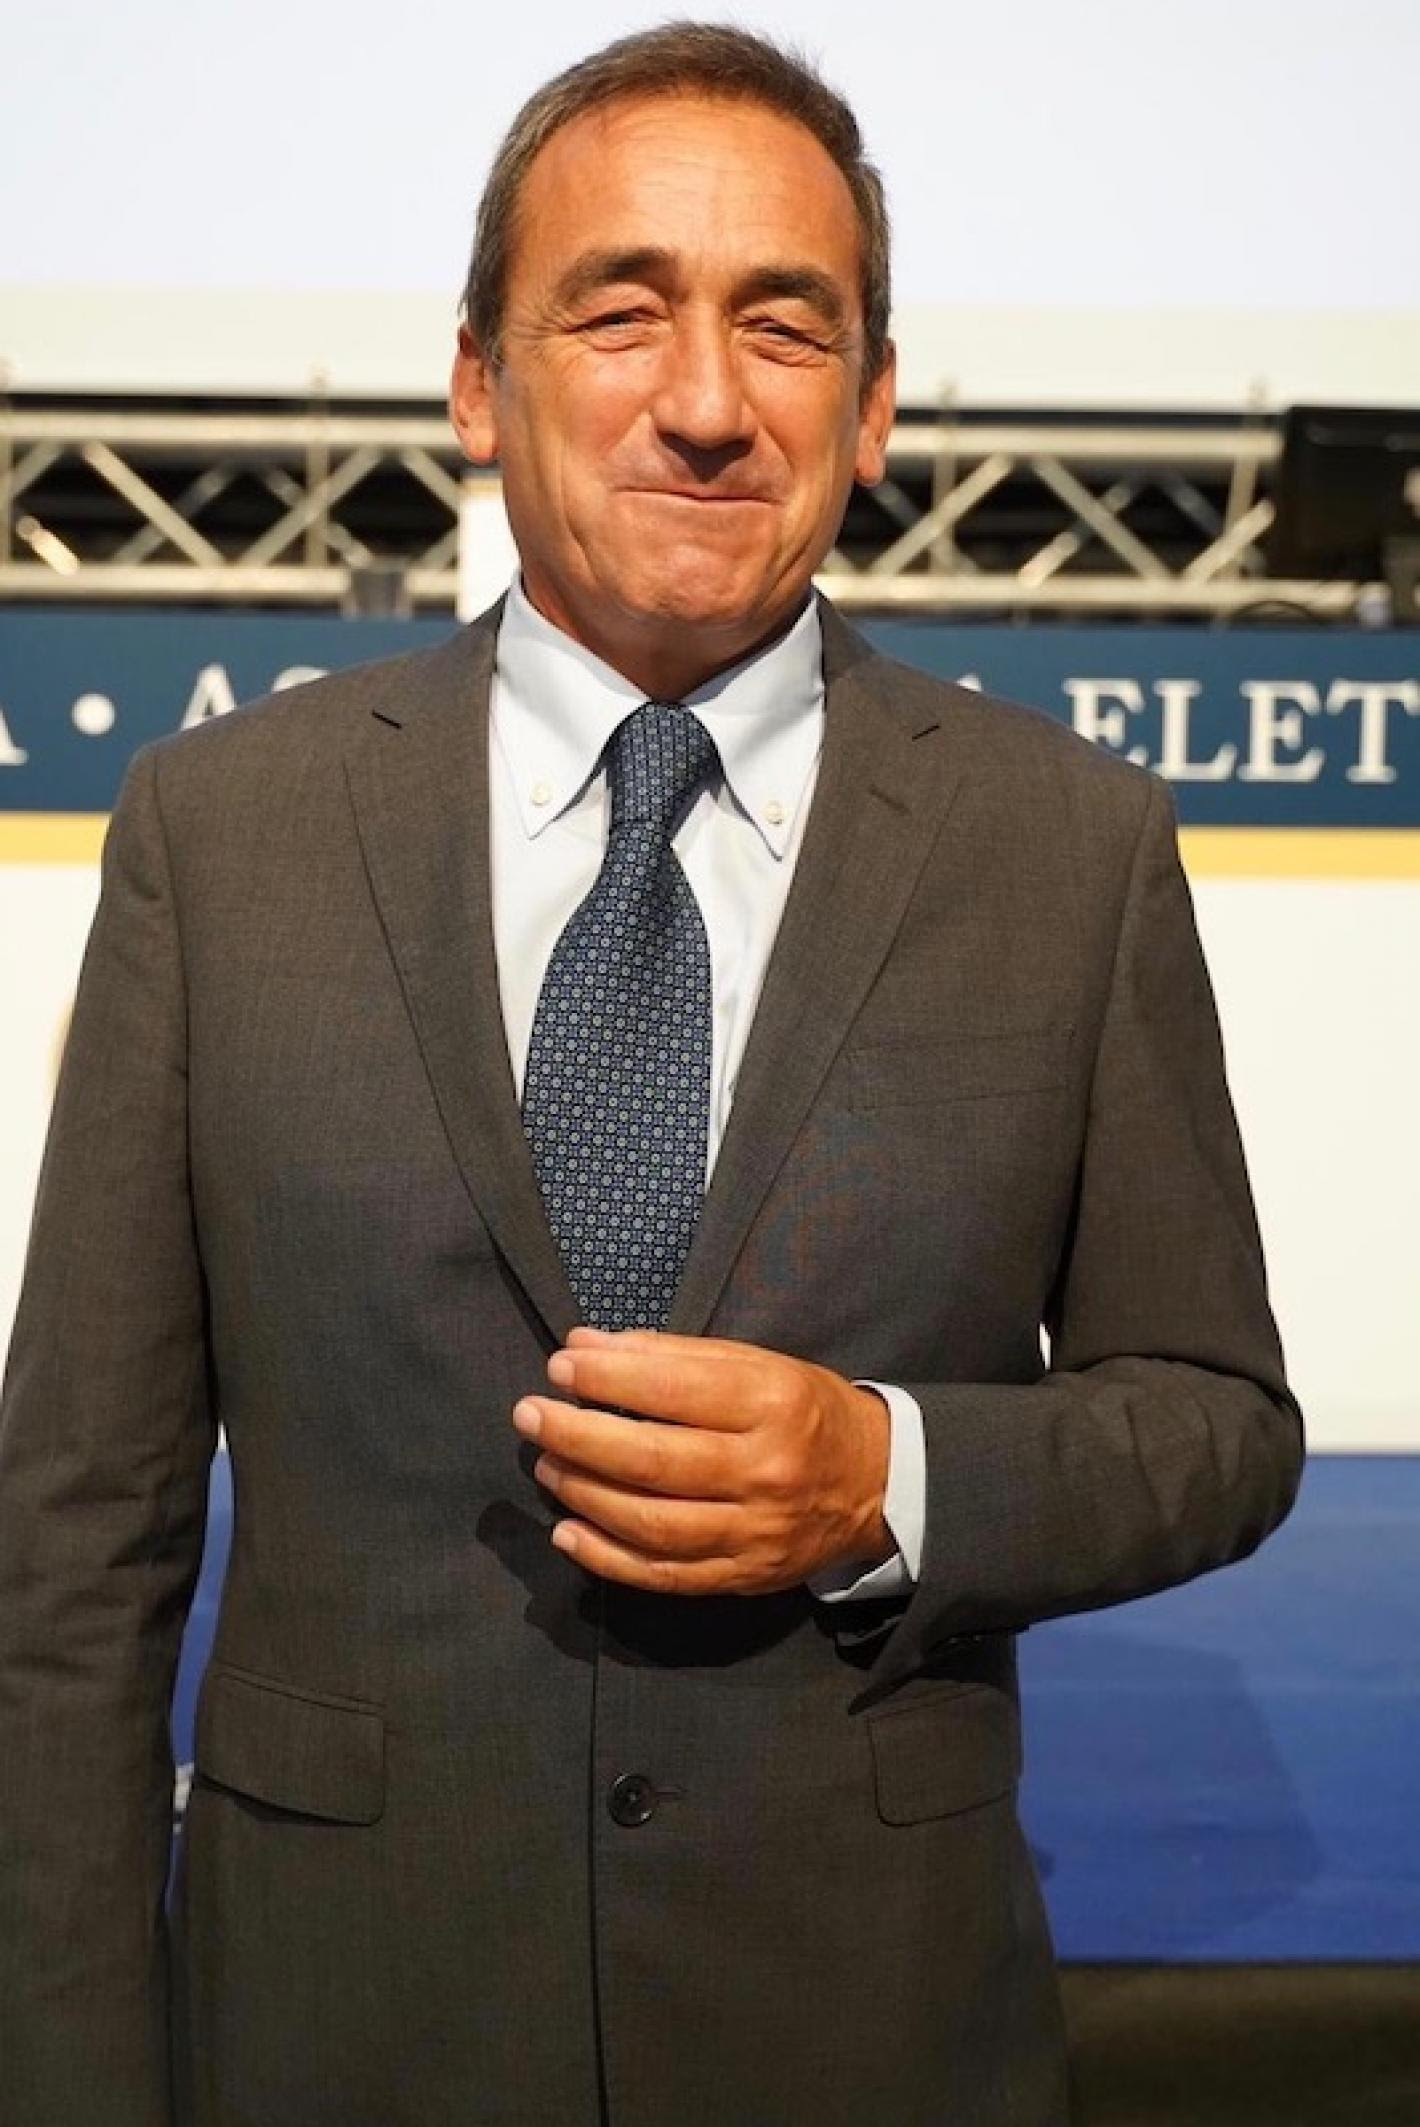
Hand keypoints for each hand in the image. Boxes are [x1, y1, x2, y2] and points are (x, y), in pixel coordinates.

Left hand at [511, 1327, 892, 1595]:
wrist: (876, 1485)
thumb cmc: (805, 1411)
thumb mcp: (759, 1364)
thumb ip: (673, 1356)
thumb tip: (587, 1345)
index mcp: (774, 1405)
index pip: (677, 1389)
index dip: (609, 1377)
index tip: (561, 1364)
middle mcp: (766, 1472)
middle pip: (654, 1461)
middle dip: (578, 1435)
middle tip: (530, 1414)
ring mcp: (754, 1534)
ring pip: (651, 1523)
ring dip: (584, 1493)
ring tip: (547, 1464)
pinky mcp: (743, 1578)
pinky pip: (663, 1575)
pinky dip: (606, 1558)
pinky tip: (567, 1530)